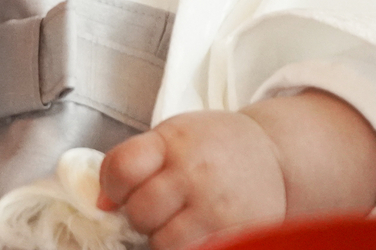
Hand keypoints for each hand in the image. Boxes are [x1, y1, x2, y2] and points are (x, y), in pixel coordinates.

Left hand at [98, 111, 286, 249]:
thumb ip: (134, 161)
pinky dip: (187, 246)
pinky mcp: (234, 235)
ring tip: (179, 219)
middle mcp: (195, 173)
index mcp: (174, 142)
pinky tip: (196, 231)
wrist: (274, 156)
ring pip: (162, 242)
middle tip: (157, 206)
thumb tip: (102, 203)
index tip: (119, 190)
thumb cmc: (214, 145)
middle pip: (140, 211)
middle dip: (140, 214)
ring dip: (162, 237)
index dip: (112, 185)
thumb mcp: (173, 136)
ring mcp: (216, 208)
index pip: (122, 168)